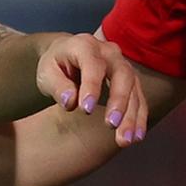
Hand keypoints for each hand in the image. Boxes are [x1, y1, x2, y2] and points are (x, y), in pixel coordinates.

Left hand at [33, 31, 153, 141]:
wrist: (67, 55)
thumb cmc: (55, 65)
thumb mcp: (46, 73)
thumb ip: (57, 87)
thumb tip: (70, 102)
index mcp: (85, 45)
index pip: (92, 65)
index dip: (91, 86)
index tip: (86, 110)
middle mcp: (109, 52)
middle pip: (122, 74)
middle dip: (119, 101)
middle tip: (111, 125)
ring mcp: (122, 64)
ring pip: (134, 88)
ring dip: (132, 115)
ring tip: (125, 140)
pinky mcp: (130, 79)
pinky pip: (139, 97)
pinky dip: (139, 117)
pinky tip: (136, 136)